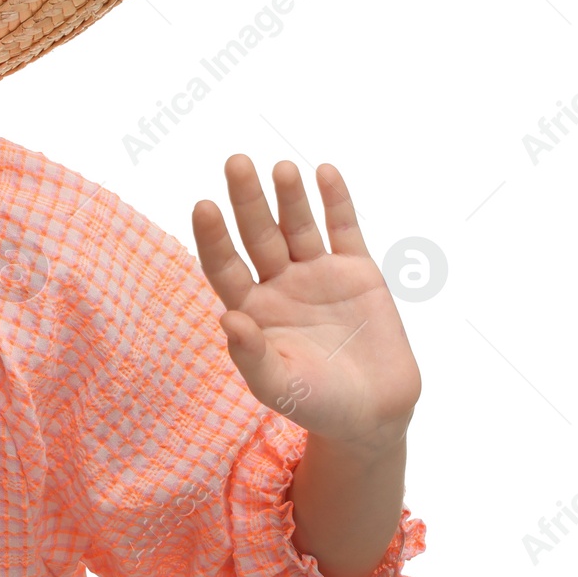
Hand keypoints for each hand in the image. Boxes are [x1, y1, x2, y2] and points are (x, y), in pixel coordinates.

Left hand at [191, 156, 420, 453]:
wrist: (374, 414)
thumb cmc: (316, 404)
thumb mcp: (278, 386)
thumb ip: (252, 356)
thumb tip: (228, 319)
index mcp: (250, 308)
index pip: (224, 264)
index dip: (213, 237)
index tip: (203, 207)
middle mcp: (278, 283)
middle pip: (258, 233)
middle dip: (246, 200)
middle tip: (235, 163)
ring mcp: (317, 274)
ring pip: (297, 225)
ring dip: (289, 196)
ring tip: (281, 168)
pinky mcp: (357, 272)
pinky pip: (343, 230)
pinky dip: (336, 202)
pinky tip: (325, 173)